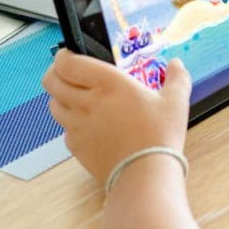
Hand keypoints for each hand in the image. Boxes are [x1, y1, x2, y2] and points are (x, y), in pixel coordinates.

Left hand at [42, 50, 191, 184]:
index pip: (67, 63)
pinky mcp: (76, 146)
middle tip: (66, 73)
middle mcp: (87, 101)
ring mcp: (78, 125)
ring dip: (60, 98)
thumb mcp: (176, 101)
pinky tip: (87, 125)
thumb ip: (177, 77)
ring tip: (75, 98)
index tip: (69, 54)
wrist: (146, 173)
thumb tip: (176, 64)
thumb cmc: (160, 135)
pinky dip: (70, 124)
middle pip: (52, 82)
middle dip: (55, 74)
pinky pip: (64, 129)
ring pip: (54, 105)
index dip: (63, 56)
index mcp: (108, 84)